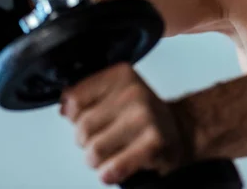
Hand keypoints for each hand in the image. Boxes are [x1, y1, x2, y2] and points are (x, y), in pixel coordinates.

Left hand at [60, 63, 190, 184]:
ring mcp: (145, 117)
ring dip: (98, 160)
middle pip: (81, 127)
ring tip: (114, 152)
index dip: (76, 115)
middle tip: (107, 138)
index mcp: (121, 75)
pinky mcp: (153, 143)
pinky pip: (112, 168)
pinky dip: (109, 173)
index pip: (74, 99)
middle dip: (88, 140)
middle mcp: (134, 92)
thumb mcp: (115, 94)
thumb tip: (64, 107)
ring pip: (93, 150)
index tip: (91, 118)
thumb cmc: (143, 116)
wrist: (182, 130)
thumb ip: (85, 95)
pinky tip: (117, 167)